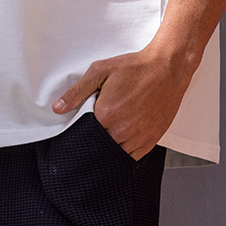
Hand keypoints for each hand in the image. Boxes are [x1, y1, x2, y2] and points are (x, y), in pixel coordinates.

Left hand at [51, 42, 195, 159]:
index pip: (84, 134)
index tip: (82, 126)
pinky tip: (122, 140)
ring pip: (115, 154)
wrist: (167, 68)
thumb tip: (58, 108)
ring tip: (111, 132)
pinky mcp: (151, 140)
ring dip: (109, 147)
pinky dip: (125, 151)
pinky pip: (132, 157)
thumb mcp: (101, 71)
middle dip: (94, 140)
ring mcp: (138, 137)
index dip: (81, 130)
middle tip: (97, 128)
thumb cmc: (136, 68)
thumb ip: (77, 91)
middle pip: (99, 146)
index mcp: (106, 114)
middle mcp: (122, 129)